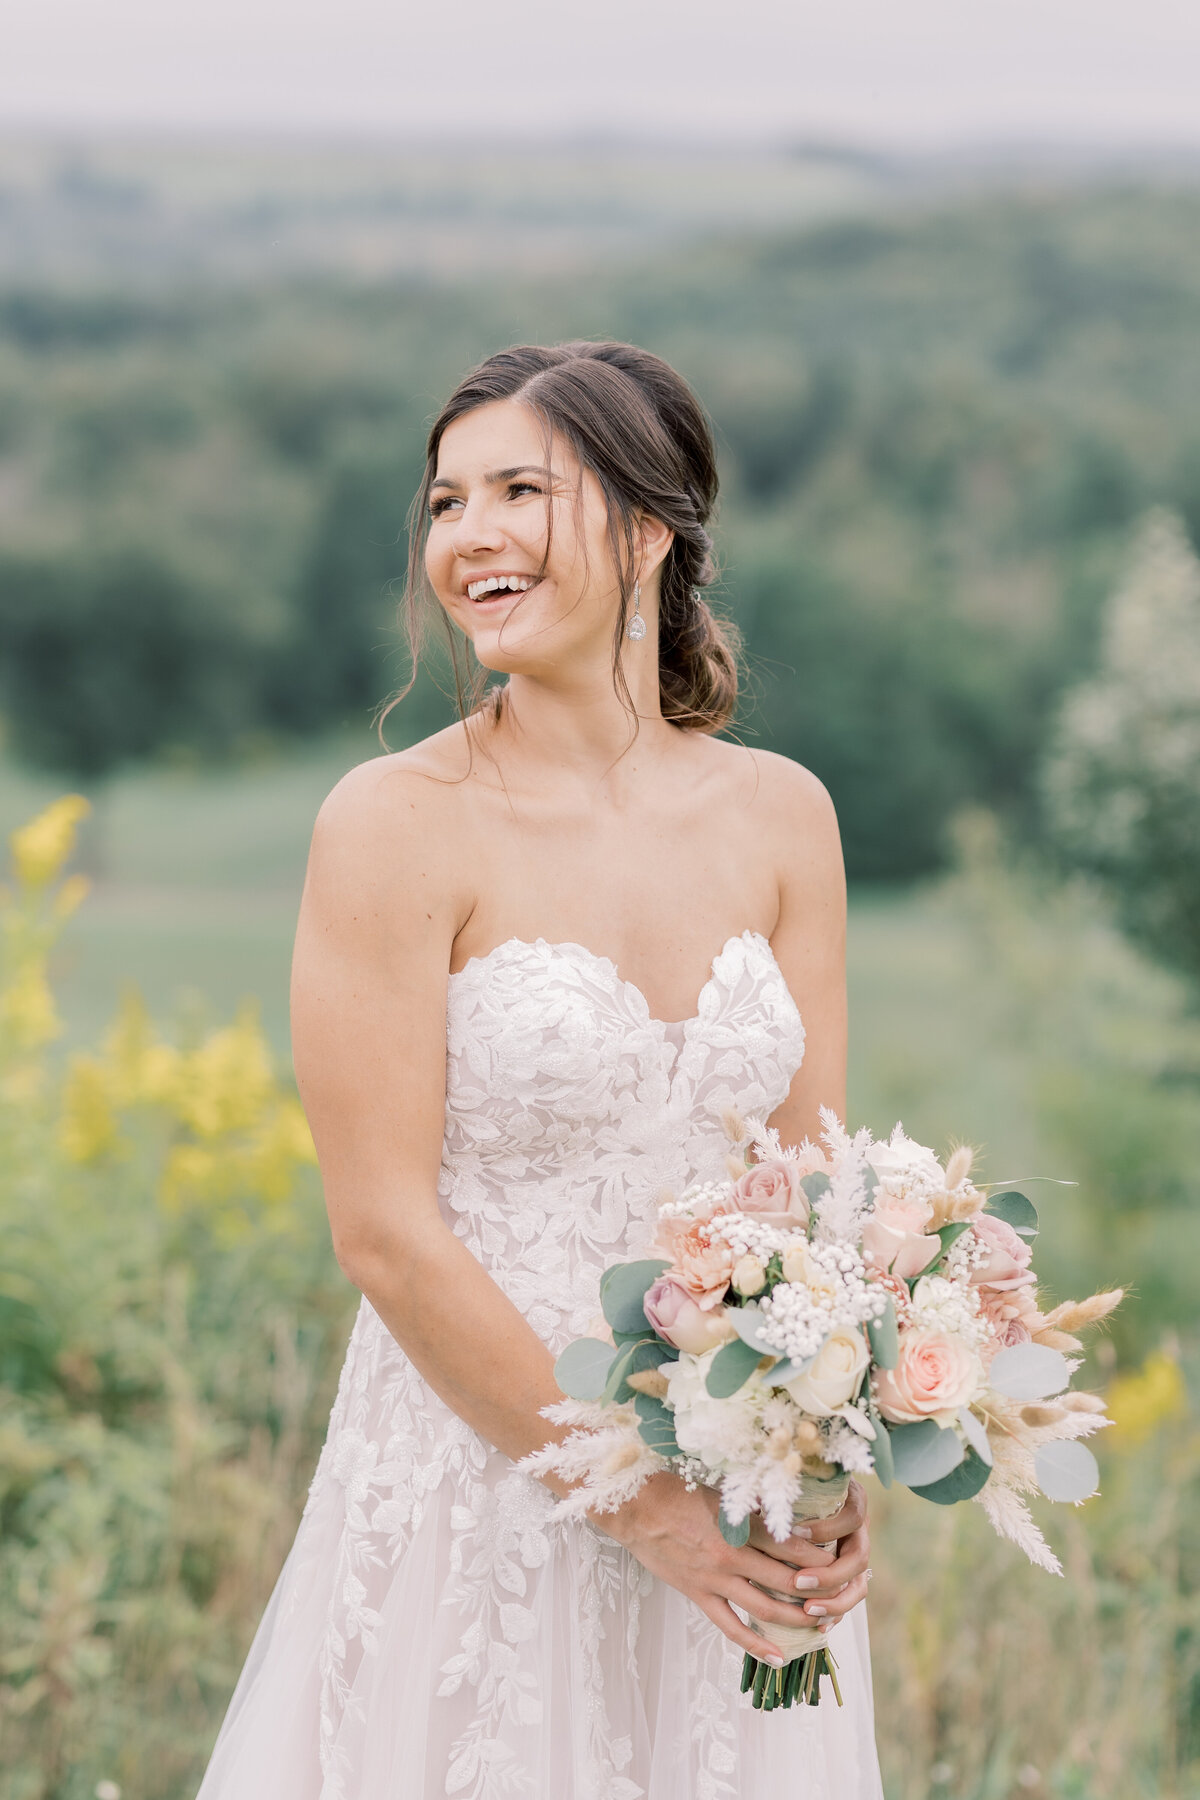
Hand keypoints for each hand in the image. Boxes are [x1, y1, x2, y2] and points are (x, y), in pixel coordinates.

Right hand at [599, 1472, 854, 1662]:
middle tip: (840, 1596)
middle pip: (786, 1579)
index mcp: (739, 1523)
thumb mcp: (721, 1489)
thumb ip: (754, 1504)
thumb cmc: (678, 1488)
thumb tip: (788, 1509)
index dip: (820, 1555)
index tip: (840, 1557)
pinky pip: (730, 1627)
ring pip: (765, 1608)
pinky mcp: (698, 1594)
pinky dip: (755, 1644)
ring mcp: (714, 1579)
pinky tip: (777, 1657)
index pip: (792, 1544)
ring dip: (796, 1619)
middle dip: (817, 1590)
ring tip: (821, 1626)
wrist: (635, 1505)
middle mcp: (732, 1554)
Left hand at [746, 1478, 870, 1627]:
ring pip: (859, 1585)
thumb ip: (779, 1490)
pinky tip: (819, 1627)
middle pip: (860, 1557)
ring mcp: (855, 1555)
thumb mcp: (784, 1485)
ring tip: (809, 1611)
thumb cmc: (784, 1488)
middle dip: (830, 1575)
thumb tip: (758, 1494)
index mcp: (851, 1500)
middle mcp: (858, 1529)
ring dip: (836, 1601)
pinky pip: (848, 1601)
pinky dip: (835, 1614)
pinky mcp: (848, 1578)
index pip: (852, 1516)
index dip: (828, 1528)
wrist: (795, 1504)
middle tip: (799, 1582)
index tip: (797, 1534)